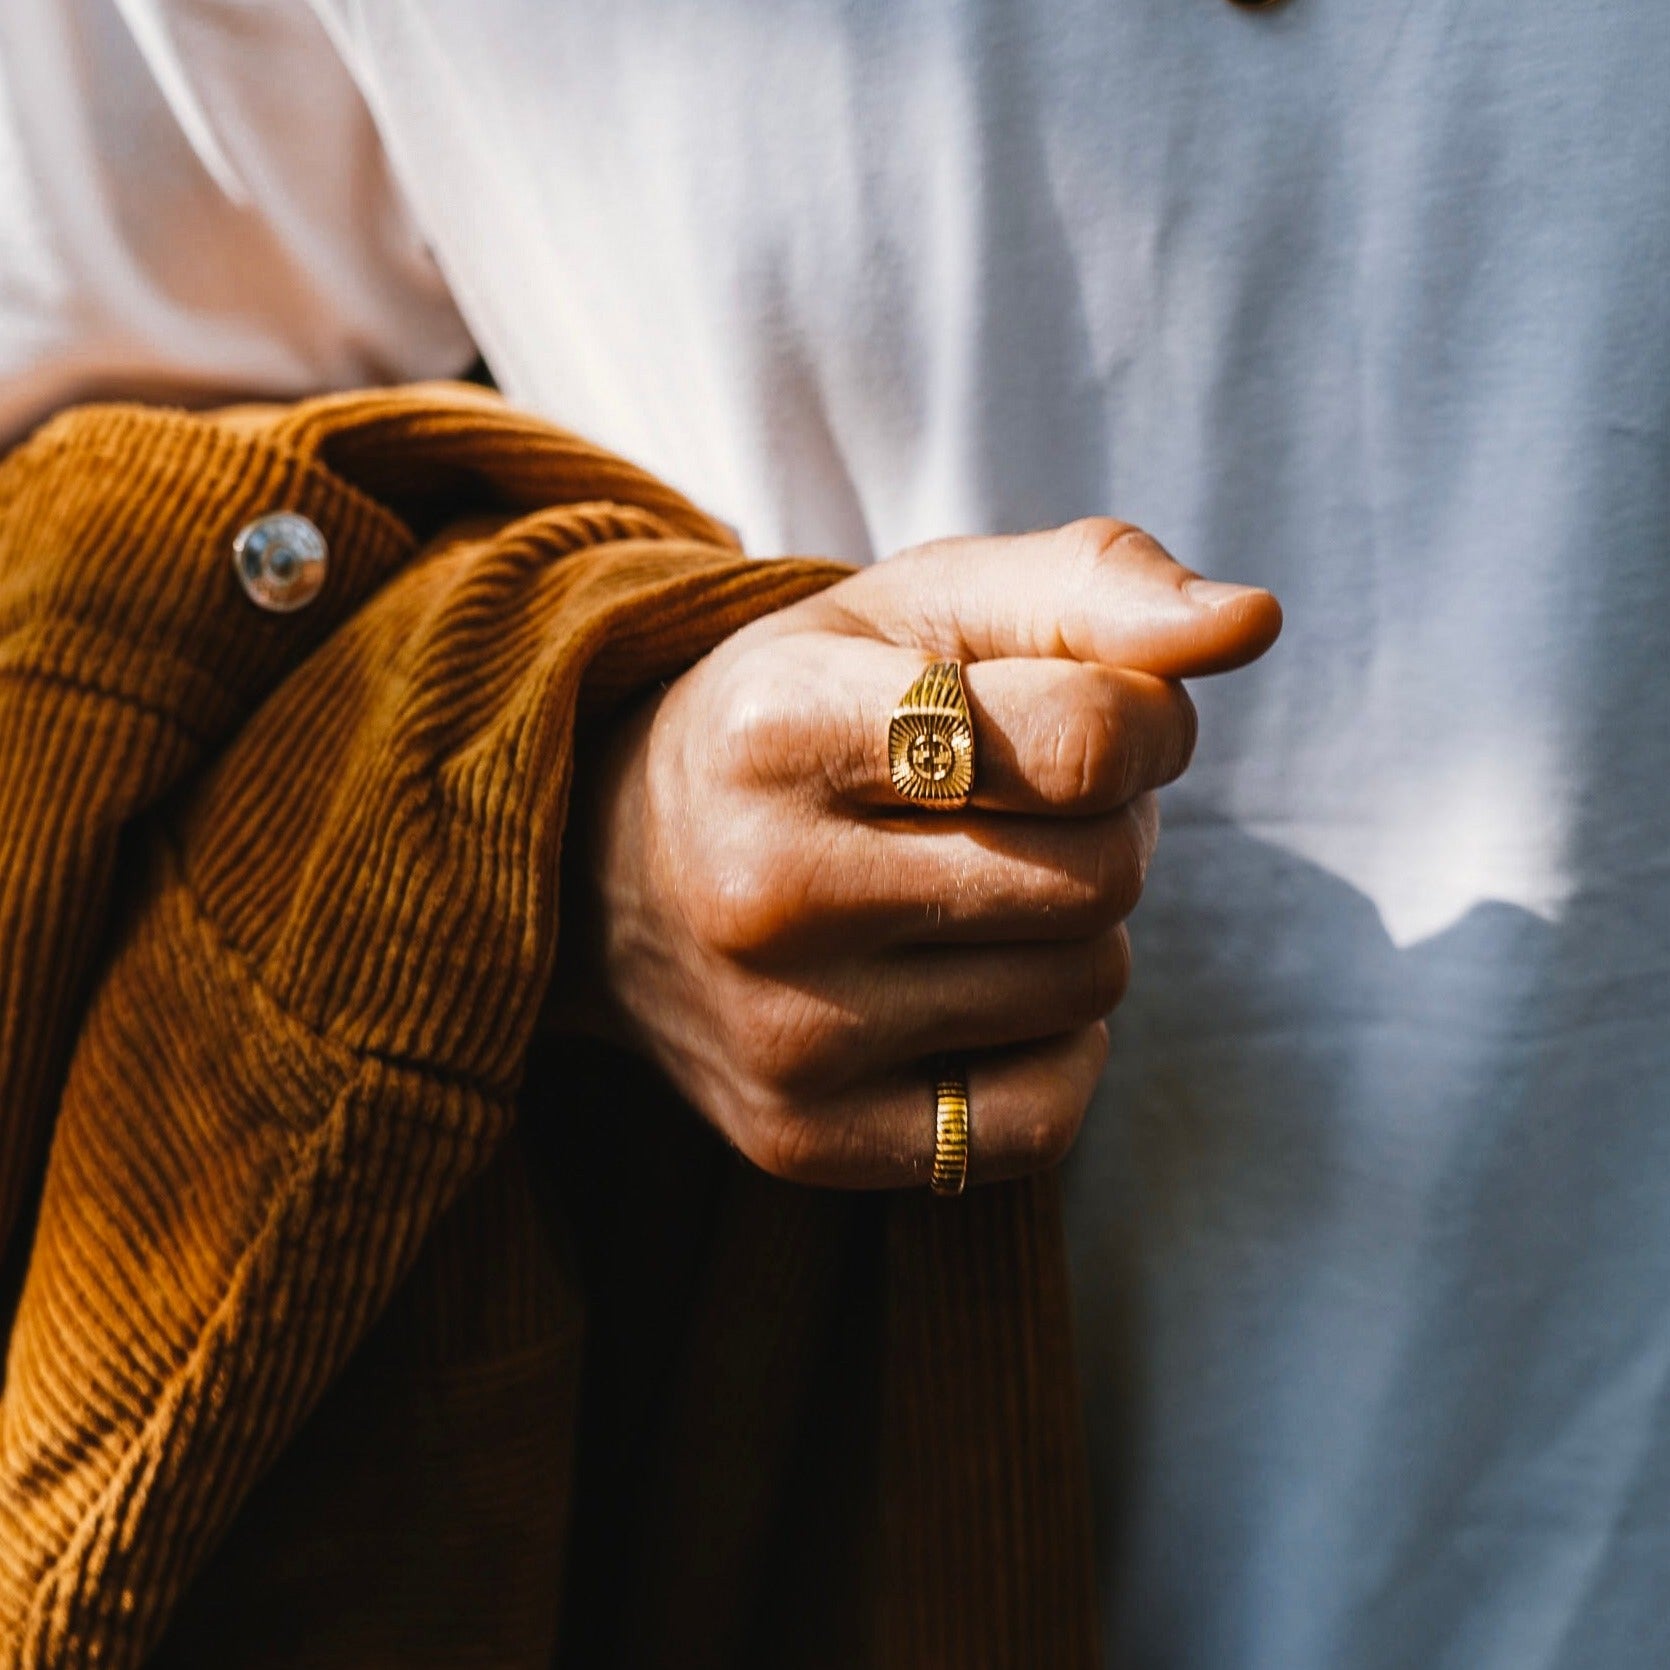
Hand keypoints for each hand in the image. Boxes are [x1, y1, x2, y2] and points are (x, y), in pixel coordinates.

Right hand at [568, 519, 1279, 1187]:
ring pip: (1087, 988)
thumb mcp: (919, 607)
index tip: (1090, 715)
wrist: (616, 868)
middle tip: (1022, 807)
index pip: (1091, 742)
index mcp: (780, 727)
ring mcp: (781, 1037)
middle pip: (1102, 876)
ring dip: (1075, 929)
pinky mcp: (805, 1142)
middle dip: (1105, 828)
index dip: (1142, 718)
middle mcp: (763, 893)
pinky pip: (1045, 1116)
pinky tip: (970, 992)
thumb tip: (1252, 622)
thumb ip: (1092, 585)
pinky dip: (1048, 1048)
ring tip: (978, 887)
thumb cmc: (804, 712)